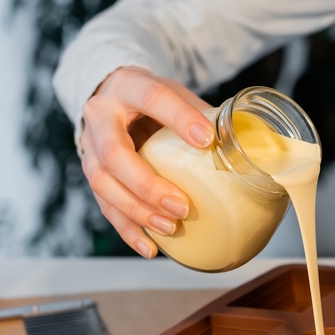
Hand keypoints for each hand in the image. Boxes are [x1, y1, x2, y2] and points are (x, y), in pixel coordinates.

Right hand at [80, 67, 213, 256]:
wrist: (112, 95)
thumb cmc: (152, 98)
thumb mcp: (177, 93)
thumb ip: (204, 115)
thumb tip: (244, 144)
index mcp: (128, 86)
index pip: (151, 99)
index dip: (178, 119)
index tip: (206, 139)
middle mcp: (100, 116)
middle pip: (115, 154)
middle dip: (148, 185)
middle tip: (182, 206)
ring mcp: (90, 147)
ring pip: (104, 184)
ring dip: (138, 211)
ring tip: (171, 227)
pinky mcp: (93, 174)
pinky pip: (105, 206)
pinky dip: (128, 230)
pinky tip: (150, 248)